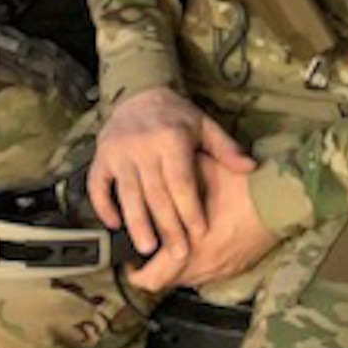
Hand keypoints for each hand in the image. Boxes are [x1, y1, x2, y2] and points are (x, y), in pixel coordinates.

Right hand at [88, 86, 254, 263]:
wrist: (140, 93)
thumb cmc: (177, 116)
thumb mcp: (205, 126)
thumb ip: (226, 149)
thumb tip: (250, 167)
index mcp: (171, 139)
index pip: (181, 182)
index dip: (190, 209)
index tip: (199, 233)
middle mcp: (142, 147)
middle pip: (156, 193)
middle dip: (168, 226)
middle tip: (178, 253)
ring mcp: (118, 152)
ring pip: (127, 194)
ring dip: (137, 223)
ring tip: (147, 248)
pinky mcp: (101, 156)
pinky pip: (97, 185)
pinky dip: (103, 205)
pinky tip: (114, 225)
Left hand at [128, 148, 276, 292]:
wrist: (285, 201)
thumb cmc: (245, 187)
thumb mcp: (204, 173)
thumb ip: (176, 176)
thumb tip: (154, 171)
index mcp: (189, 248)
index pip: (150, 277)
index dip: (134, 271)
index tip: (130, 257)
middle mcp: (203, 266)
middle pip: (165, 283)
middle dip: (153, 271)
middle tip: (147, 254)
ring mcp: (221, 270)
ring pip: (186, 280)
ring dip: (176, 268)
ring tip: (172, 248)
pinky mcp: (236, 268)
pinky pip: (208, 275)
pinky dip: (198, 265)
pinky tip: (200, 247)